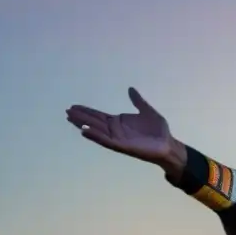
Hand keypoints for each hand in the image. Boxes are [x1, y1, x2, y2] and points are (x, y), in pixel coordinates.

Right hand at [66, 87, 183, 172]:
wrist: (168, 144)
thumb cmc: (159, 131)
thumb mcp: (147, 111)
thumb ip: (138, 101)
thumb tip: (130, 89)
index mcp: (118, 122)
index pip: (98, 115)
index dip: (87, 111)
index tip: (74, 106)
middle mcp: (115, 130)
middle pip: (94, 122)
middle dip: (81, 116)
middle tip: (67, 111)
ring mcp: (117, 138)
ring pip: (96, 130)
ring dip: (84, 124)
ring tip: (71, 118)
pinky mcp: (122, 146)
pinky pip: (106, 141)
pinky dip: (95, 136)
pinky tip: (84, 130)